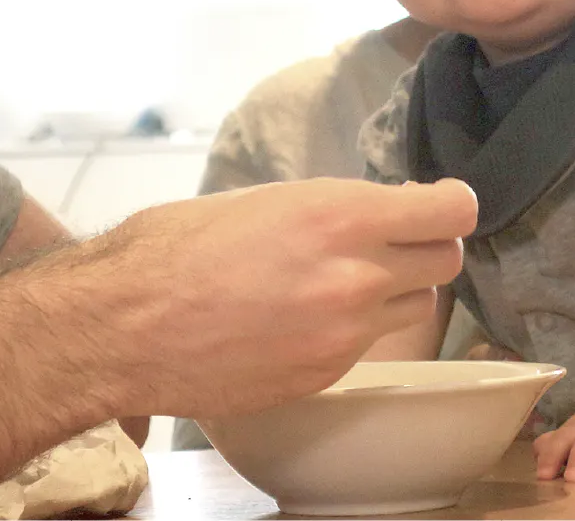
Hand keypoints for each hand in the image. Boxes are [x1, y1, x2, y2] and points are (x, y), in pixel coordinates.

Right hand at [92, 177, 475, 418]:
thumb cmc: (178, 247)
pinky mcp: (327, 374)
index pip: (453, 211)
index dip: (453, 206)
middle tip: (397, 241)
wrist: (121, 327)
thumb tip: (380, 210)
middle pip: (447, 261)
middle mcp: (357, 275)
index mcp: (342, 215)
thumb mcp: (268, 201)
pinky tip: (309, 318)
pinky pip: (371, 344)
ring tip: (347, 281)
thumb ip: (336, 209)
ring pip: (417, 306)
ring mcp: (345, 332)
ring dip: (398, 291)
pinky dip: (356, 329)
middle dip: (429, 247)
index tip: (441, 205)